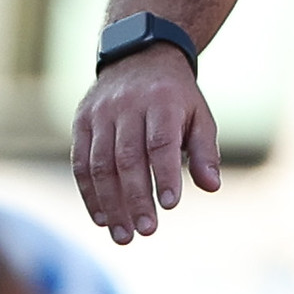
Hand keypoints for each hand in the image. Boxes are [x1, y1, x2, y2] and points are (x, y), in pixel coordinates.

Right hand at [70, 49, 219, 244]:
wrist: (141, 58)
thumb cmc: (177, 98)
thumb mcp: (199, 115)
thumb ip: (205, 151)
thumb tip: (212, 186)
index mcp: (163, 101)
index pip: (161, 143)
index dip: (165, 174)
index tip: (170, 205)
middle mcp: (129, 105)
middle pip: (128, 158)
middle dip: (136, 198)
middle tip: (146, 231)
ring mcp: (101, 114)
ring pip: (101, 164)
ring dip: (111, 204)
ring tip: (124, 235)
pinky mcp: (81, 122)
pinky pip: (81, 163)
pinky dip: (89, 194)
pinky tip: (102, 218)